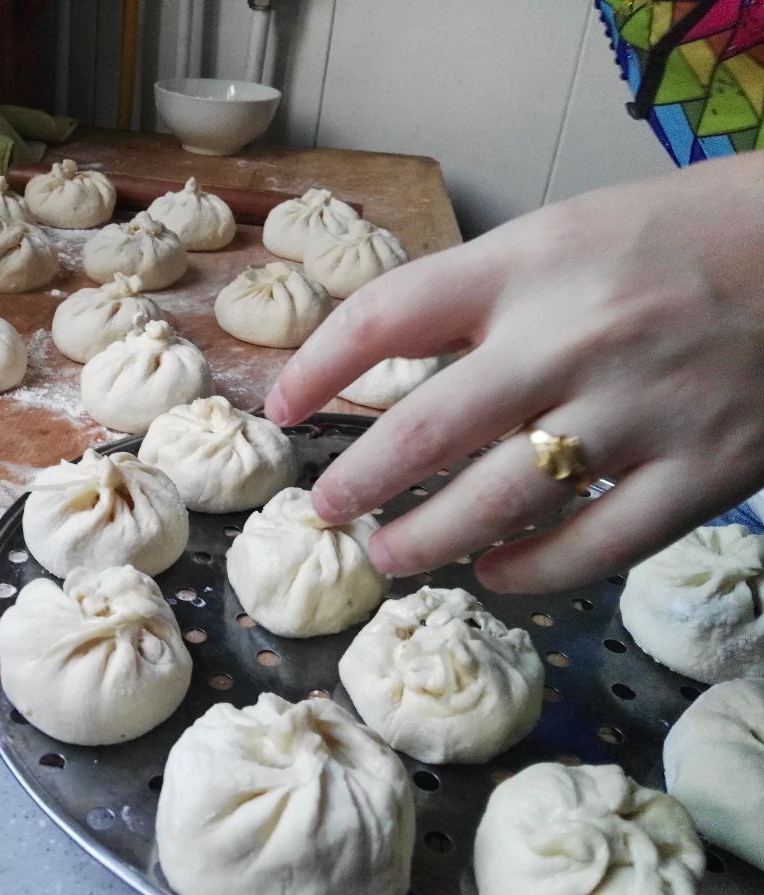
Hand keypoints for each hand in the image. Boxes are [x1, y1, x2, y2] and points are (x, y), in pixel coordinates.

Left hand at [266, 152, 763, 592]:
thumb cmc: (681, 236)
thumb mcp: (563, 236)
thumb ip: (480, 297)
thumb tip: (390, 364)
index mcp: (525, 266)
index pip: (382, 318)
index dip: (315, 369)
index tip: (280, 406)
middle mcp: (568, 339)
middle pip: (422, 433)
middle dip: (355, 484)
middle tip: (326, 511)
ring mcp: (635, 412)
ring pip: (496, 504)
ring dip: (424, 540)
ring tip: (387, 556)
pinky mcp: (699, 472)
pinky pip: (593, 546)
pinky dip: (530, 573)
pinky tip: (496, 574)